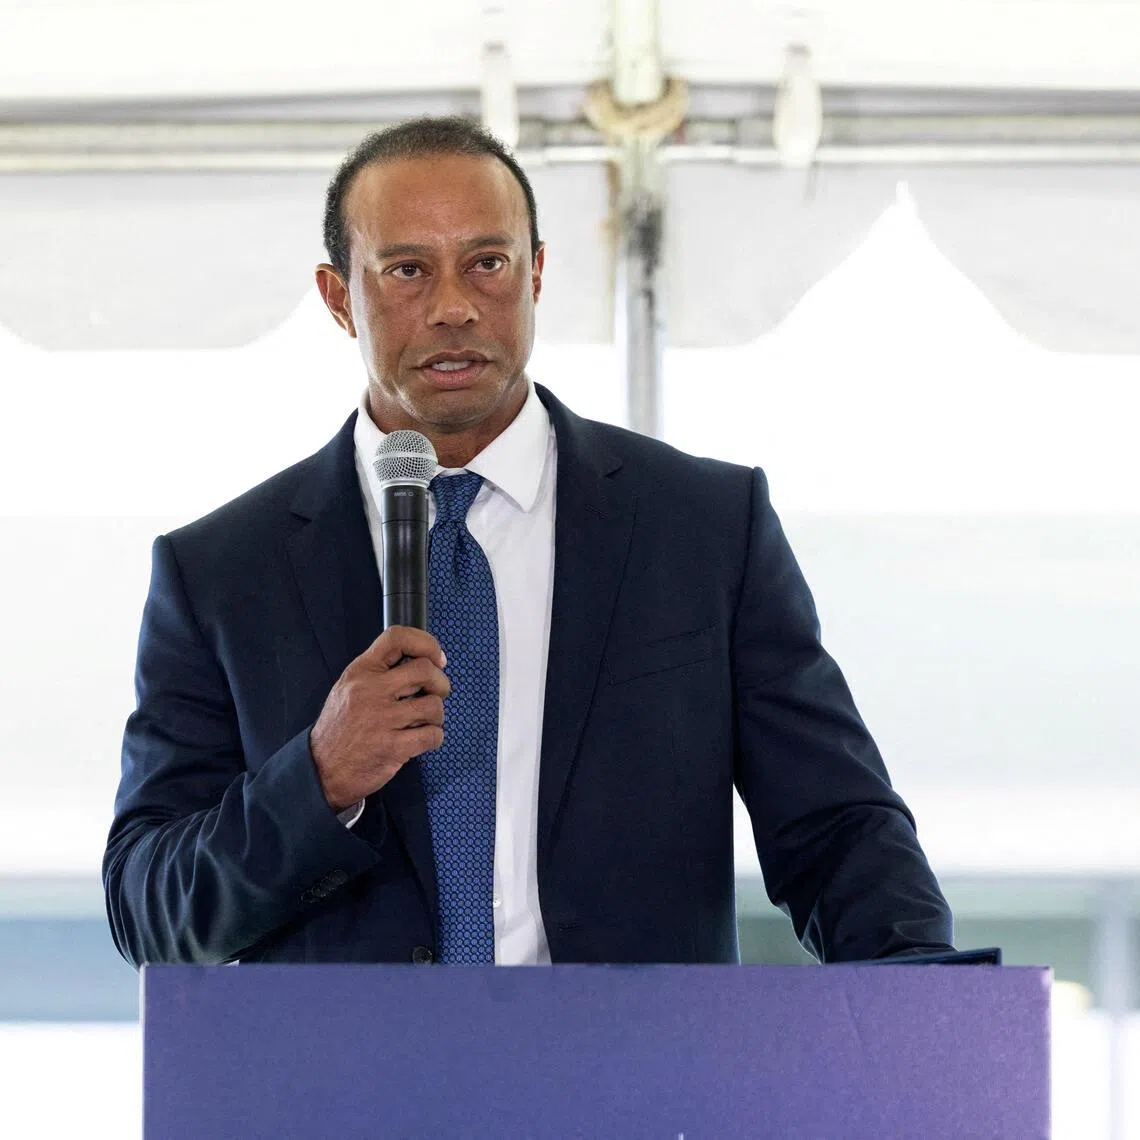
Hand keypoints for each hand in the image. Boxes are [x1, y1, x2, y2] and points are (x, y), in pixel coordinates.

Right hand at [309, 626, 448, 810]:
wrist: (321, 769)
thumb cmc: (340, 728)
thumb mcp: (349, 688)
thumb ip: (380, 672)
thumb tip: (424, 661)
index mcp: (361, 672)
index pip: (396, 638)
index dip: (426, 643)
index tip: (437, 657)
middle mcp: (371, 691)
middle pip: (424, 670)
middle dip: (440, 682)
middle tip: (437, 693)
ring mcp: (382, 719)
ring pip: (433, 705)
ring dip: (437, 715)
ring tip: (424, 721)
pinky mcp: (392, 747)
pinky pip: (432, 735)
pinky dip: (434, 738)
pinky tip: (422, 739)